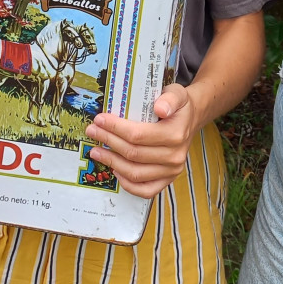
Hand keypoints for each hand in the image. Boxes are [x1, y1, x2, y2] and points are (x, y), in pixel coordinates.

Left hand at [84, 83, 196, 198]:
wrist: (190, 120)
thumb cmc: (178, 106)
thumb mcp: (176, 93)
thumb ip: (169, 98)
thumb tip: (160, 108)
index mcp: (176, 133)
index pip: (138, 135)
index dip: (115, 128)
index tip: (100, 119)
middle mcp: (175, 156)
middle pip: (133, 153)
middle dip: (108, 141)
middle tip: (92, 131)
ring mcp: (172, 171)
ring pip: (135, 172)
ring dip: (111, 162)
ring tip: (96, 151)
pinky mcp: (168, 180)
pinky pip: (145, 190)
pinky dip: (127, 184)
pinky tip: (114, 170)